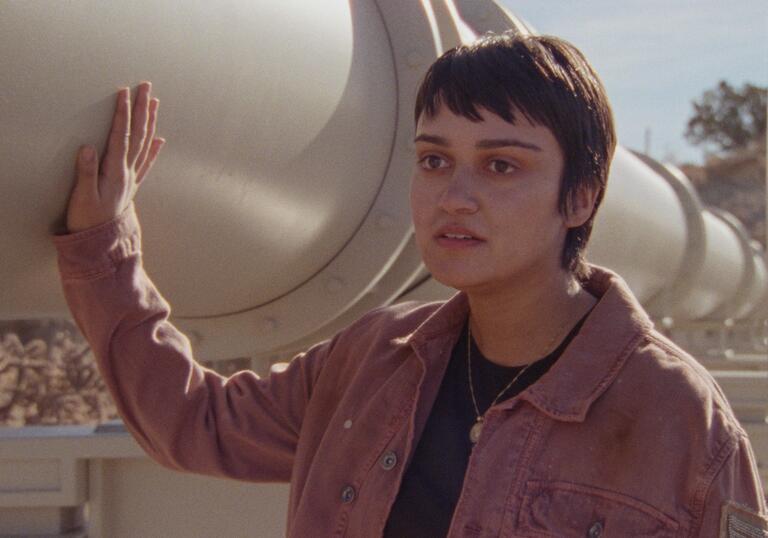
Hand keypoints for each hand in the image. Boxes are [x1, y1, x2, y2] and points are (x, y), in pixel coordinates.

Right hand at [65, 82, 164, 232]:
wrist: (100, 243)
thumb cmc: (87, 219)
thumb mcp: (82, 197)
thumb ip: (86, 173)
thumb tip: (89, 148)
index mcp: (115, 172)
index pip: (122, 136)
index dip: (123, 113)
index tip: (124, 93)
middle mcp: (127, 172)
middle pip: (139, 135)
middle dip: (142, 109)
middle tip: (146, 86)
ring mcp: (131, 178)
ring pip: (146, 144)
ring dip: (150, 122)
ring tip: (154, 102)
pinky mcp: (131, 184)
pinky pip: (146, 163)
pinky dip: (154, 149)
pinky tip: (161, 139)